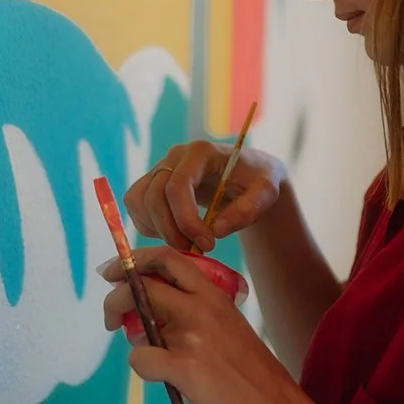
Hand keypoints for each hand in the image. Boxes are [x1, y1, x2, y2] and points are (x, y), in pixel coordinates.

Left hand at [100, 245, 308, 403]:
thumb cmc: (256, 377)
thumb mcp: (231, 330)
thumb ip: (197, 317)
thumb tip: (153, 318)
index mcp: (215, 296)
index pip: (169, 258)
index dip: (135, 261)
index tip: (115, 272)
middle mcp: (202, 308)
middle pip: (142, 283)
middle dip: (115, 296)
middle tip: (111, 317)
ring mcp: (193, 337)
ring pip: (136, 324)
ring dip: (132, 339)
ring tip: (151, 357)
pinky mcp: (186, 369)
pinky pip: (140, 360)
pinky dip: (142, 368)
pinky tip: (161, 378)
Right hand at [124, 141, 286, 253]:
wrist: (246, 175)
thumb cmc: (257, 180)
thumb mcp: (267, 192)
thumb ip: (247, 209)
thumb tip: (215, 230)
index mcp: (201, 152)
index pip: (178, 185)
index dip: (186, 220)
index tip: (207, 244)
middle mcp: (174, 156)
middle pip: (154, 196)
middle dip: (172, 231)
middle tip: (196, 251)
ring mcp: (160, 168)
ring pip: (139, 201)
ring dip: (158, 230)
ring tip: (186, 243)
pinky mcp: (151, 182)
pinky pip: (136, 207)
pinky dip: (149, 226)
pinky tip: (175, 234)